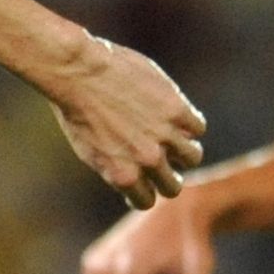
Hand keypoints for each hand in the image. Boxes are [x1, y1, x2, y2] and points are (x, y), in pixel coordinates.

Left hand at [44, 35, 207, 208]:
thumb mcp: (89, 151)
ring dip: (184, 149)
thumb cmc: (76, 110)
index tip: (144, 181)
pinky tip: (176, 114)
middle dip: (169, 176)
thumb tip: (134, 176)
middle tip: (164, 161)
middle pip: (174, 186)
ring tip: (173, 136)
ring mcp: (164, 134)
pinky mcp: (177, 109)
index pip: (147, 200)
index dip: (146, 191)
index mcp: (123, 176)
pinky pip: (197, 127)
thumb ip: (115, 168)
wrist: (79, 73)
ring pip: (193, 157)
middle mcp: (147, 160)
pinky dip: (189, 122)